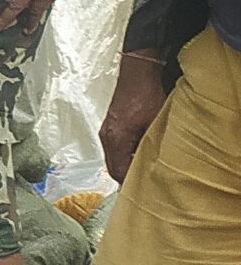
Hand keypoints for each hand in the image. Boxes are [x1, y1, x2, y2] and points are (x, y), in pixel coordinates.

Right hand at [101, 54, 167, 181]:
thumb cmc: (147, 95)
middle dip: (126, 177)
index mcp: (116, 139)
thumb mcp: (155, 124)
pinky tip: (138, 155)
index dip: (130, 184)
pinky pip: (113, 148)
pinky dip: (124, 155)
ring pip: (113, 158)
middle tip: (145, 186)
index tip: (143, 192)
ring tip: (143, 172)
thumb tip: (158, 166)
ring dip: (125, 165)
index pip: (118, 171)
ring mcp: (106, 130)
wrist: (137, 72)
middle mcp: (107, 136)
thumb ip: (153, 146)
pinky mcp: (110, 125)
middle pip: (112, 167)